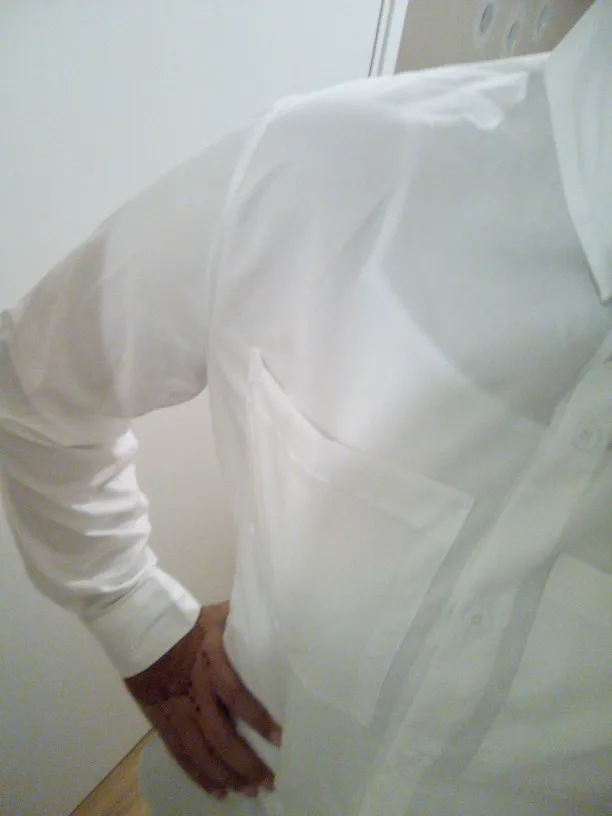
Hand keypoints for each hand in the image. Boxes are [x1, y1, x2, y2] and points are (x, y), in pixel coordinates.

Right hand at [125, 601, 281, 800]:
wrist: (142, 629)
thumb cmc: (191, 621)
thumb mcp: (222, 615)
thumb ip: (248, 623)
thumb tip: (284, 619)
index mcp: (211, 661)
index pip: (235, 695)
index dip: (257, 718)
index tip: (280, 738)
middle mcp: (194, 690)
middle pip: (219, 734)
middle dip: (244, 762)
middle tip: (269, 782)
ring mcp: (176, 709)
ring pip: (200, 751)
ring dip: (225, 775)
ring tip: (249, 792)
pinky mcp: (162, 721)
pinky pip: (181, 753)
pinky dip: (199, 774)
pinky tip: (218, 790)